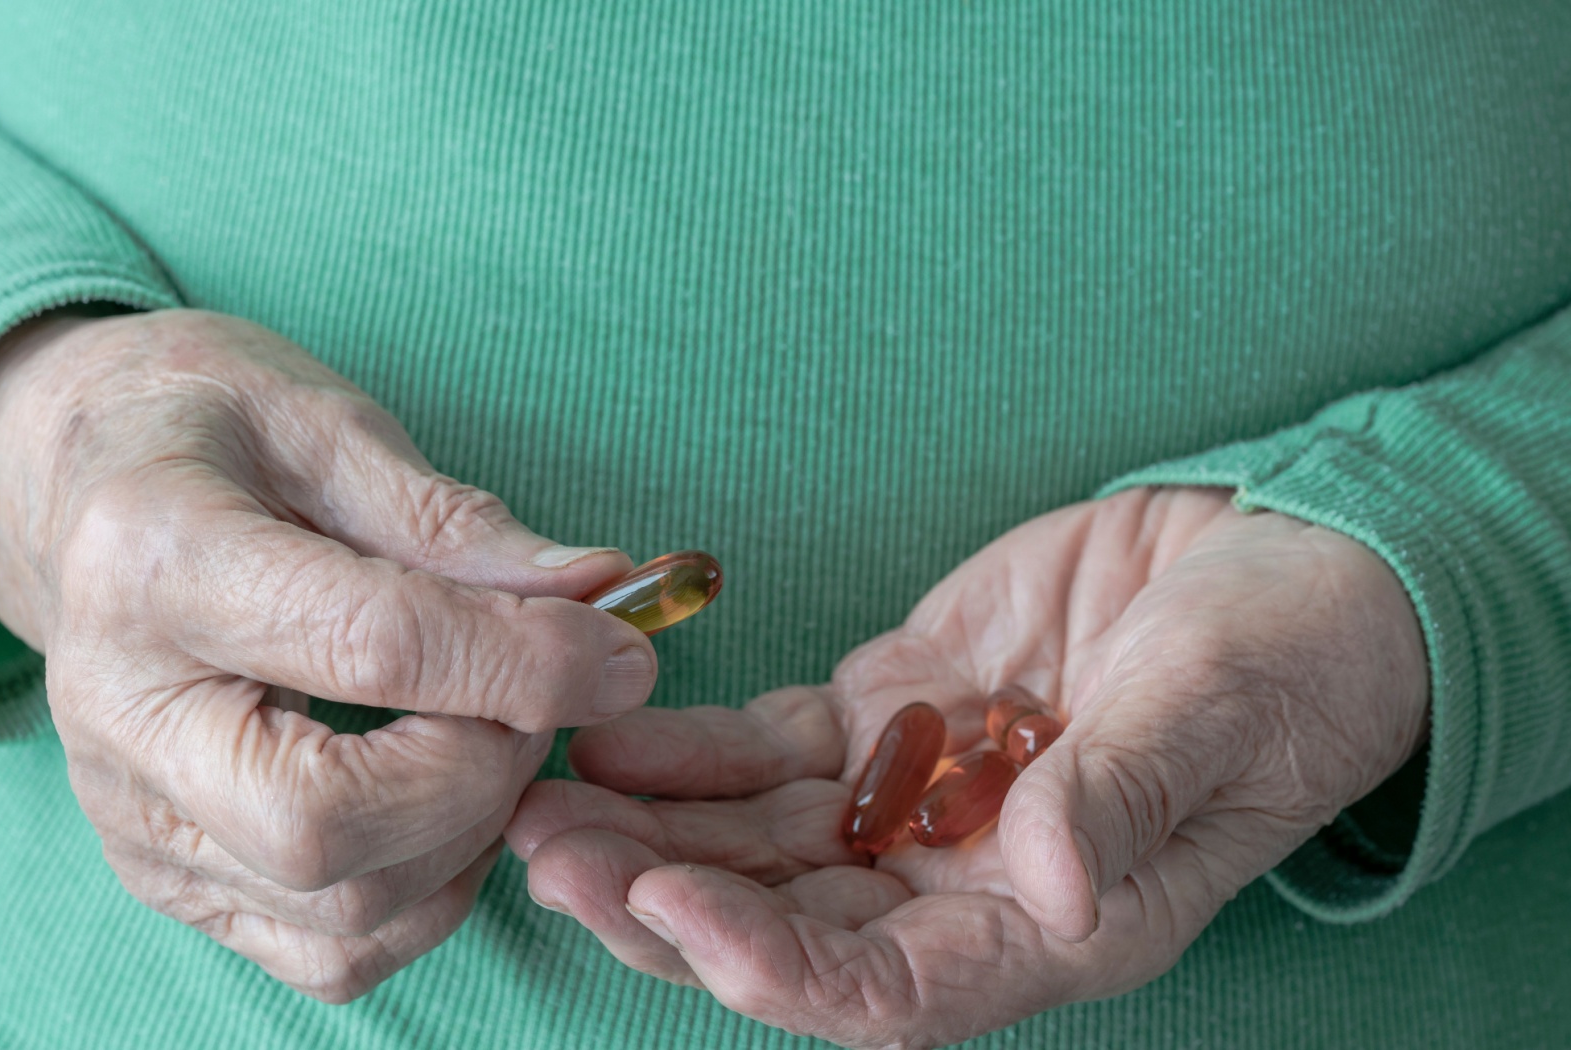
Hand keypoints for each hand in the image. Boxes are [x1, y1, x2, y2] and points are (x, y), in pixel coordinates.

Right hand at [0, 308, 656, 1000]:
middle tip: (540, 690)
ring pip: (340, 909)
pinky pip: (327, 950)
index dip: (528, 658)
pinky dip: (427, 891)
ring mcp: (134, 815)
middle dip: (483, 768)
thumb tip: (600, 595)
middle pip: (326, 826)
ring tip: (496, 726)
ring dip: (470, 831)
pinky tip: (448, 798)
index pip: (373, 648)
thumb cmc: (205, 432)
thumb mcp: (328, 424)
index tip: (624, 649)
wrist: (78, 483)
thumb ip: (459, 524)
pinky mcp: (168, 874)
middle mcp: (121, 714)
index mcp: (156, 562)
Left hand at [507, 487, 1428, 1047]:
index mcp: (1054, 923)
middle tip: (545, 857)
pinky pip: (772, 749)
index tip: (671, 912)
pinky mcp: (894, 709)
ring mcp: (917, 795)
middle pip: (787, 922)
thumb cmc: (1292, 663)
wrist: (1284, 570)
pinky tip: (614, 735)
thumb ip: (1128, 797)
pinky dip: (693, 749)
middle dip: (661, 899)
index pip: (892, 991)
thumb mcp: (1223, 718)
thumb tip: (1050, 887)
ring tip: (538, 800)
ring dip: (647, 828)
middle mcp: (964, 881)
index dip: (775, 968)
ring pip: (757, 841)